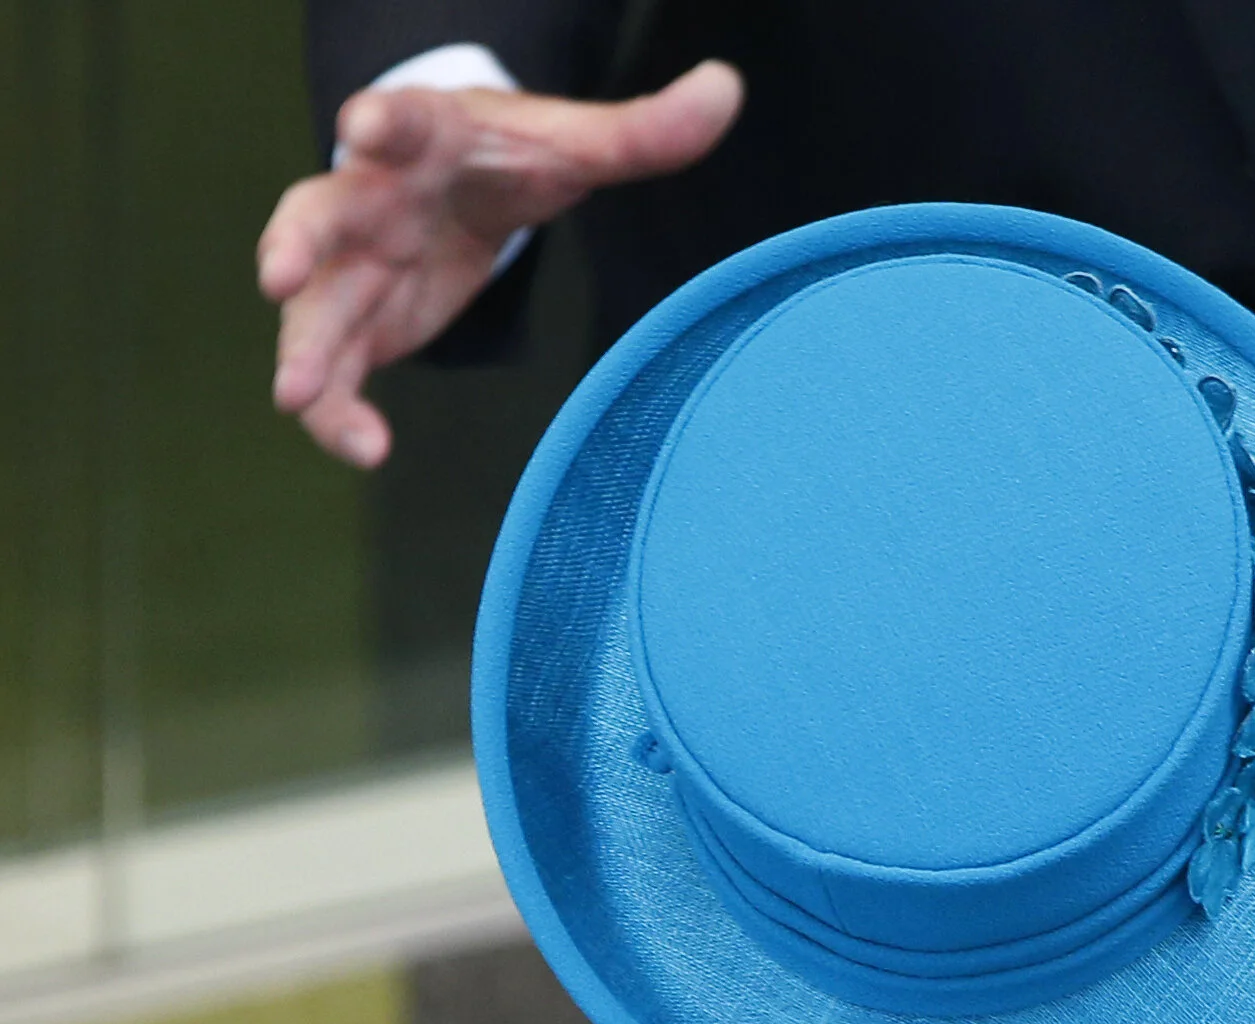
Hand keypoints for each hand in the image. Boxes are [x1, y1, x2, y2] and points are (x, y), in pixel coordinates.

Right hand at [257, 60, 743, 466]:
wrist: (466, 181)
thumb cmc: (513, 155)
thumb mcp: (578, 141)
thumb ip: (645, 128)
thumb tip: (727, 89)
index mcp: (419, 138)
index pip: (392, 119)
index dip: (379, 120)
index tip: (365, 123)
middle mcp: (366, 197)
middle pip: (317, 214)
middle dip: (296, 242)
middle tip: (277, 272)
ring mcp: (351, 264)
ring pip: (313, 308)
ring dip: (304, 352)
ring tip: (297, 397)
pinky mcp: (358, 323)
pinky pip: (336, 371)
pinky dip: (340, 413)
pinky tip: (368, 452)